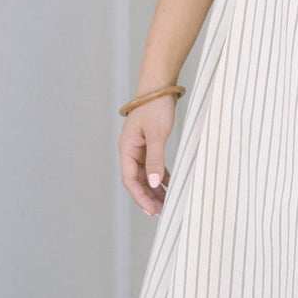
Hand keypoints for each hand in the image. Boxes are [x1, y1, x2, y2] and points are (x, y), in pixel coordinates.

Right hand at [119, 95, 177, 215]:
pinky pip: (153, 165)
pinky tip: (170, 185)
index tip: (152, 211)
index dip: (141, 197)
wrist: (160, 85)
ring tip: (167, 203)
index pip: (130, 180)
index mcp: (127, 149)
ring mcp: (139, 147)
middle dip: (149, 197)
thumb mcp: (157, 134)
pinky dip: (161, 176)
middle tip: (163, 212)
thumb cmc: (155, 106)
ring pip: (146, 174)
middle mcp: (130, 150)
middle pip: (137, 180)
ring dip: (155, 189)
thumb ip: (156, 160)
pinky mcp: (149, 143)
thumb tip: (154, 183)